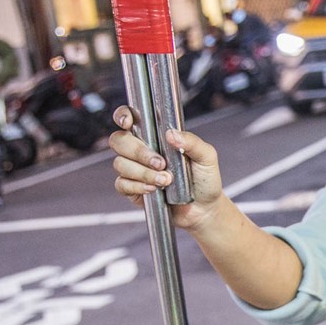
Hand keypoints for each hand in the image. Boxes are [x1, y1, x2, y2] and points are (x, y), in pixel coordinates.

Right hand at [108, 105, 224, 233]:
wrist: (205, 208)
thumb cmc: (205, 179)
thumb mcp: (207, 157)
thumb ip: (192, 142)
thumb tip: (171, 133)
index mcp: (156, 136)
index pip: (130, 118)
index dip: (123, 116)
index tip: (127, 123)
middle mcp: (141, 150)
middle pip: (119, 140)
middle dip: (138, 152)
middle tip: (161, 163)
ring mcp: (134, 169)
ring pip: (120, 164)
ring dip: (143, 173)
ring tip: (166, 181)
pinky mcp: (132, 189)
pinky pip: (122, 184)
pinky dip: (137, 187)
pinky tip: (154, 189)